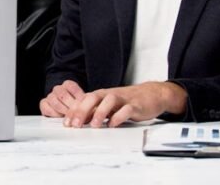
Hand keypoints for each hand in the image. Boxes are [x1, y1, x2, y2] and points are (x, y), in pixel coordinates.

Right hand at [40, 80, 85, 117]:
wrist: (69, 111)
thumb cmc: (79, 107)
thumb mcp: (86, 104)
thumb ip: (88, 104)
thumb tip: (94, 110)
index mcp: (68, 85)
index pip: (71, 86)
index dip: (78, 95)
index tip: (84, 104)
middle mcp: (58, 89)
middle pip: (62, 94)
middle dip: (70, 105)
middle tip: (77, 113)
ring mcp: (50, 96)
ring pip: (53, 100)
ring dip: (62, 110)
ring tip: (70, 117)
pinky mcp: (44, 104)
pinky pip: (45, 107)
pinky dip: (53, 113)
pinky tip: (59, 117)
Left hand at [62, 81, 185, 127]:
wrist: (152, 94)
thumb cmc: (127, 101)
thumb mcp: (109, 105)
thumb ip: (95, 111)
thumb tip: (78, 121)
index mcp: (102, 95)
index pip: (84, 100)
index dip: (74, 111)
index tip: (67, 123)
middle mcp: (110, 95)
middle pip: (93, 98)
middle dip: (82, 110)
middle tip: (75, 124)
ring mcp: (123, 99)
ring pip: (109, 101)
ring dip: (100, 112)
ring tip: (94, 125)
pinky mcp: (136, 105)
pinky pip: (127, 109)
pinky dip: (119, 116)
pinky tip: (113, 124)